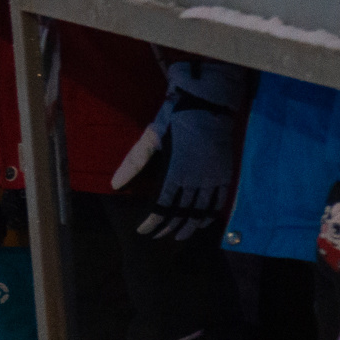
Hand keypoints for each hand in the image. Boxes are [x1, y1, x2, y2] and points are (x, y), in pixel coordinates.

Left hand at [111, 59, 251, 239]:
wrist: (209, 102)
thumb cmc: (176, 117)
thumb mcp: (151, 136)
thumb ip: (134, 162)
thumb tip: (114, 184)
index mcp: (176, 171)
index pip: (163, 206)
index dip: (153, 222)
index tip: (144, 231)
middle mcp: (196, 178)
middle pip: (182, 214)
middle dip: (169, 228)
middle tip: (158, 237)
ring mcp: (213, 177)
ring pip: (201, 212)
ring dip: (189, 227)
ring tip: (179, 235)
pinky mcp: (225, 173)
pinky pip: (219, 202)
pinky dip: (209, 215)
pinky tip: (201, 222)